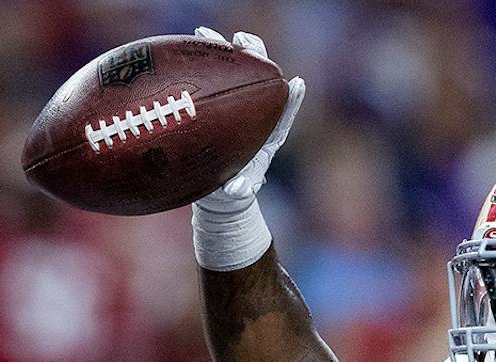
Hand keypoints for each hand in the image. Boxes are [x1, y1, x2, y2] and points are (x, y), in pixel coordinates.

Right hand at [192, 27, 304, 214]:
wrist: (218, 188)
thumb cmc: (233, 190)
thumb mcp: (236, 192)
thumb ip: (238, 189)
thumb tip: (235, 190)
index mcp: (268, 137)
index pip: (283, 116)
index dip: (292, 101)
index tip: (297, 85)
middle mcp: (257, 116)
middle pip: (263, 83)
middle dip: (260, 61)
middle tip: (247, 46)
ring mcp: (239, 105)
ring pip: (240, 73)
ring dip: (235, 52)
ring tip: (225, 36)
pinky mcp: (220, 99)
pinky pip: (214, 74)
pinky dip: (208, 57)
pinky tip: (198, 39)